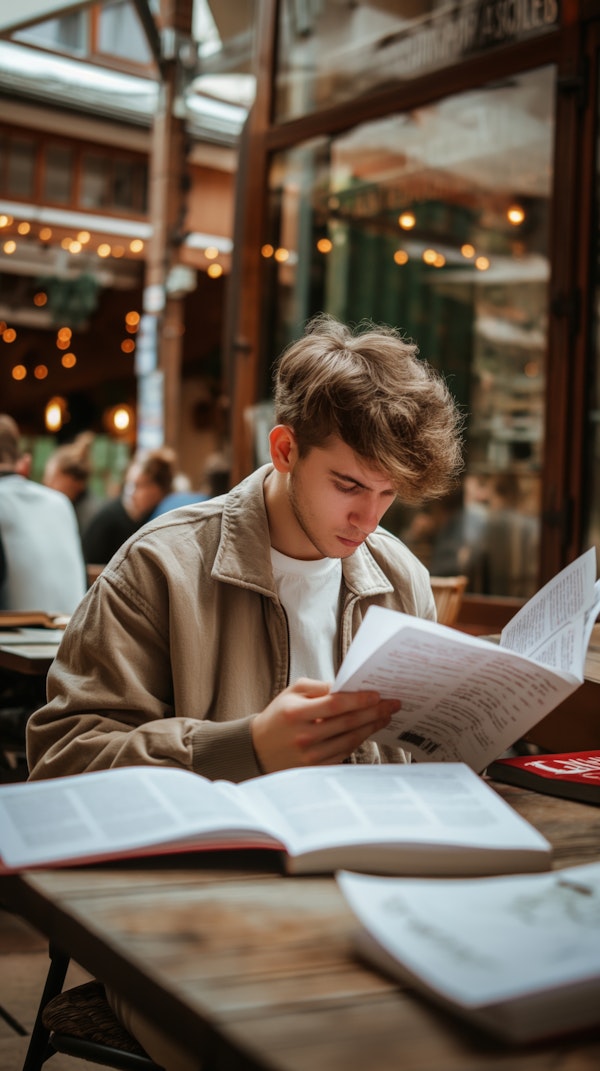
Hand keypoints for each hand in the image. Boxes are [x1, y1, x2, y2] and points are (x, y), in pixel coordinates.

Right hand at [250, 678, 400, 773]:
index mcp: (296, 713)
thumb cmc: (278, 716)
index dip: (359, 699)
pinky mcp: (316, 768)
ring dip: (371, 727)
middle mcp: (304, 736)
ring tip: (385, 717)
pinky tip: (368, 730)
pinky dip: (358, 740)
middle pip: (347, 723)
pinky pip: (344, 753)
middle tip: (392, 704)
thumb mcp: (291, 694)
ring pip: (349, 740)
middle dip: (374, 712)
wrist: (258, 749)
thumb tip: (346, 687)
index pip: (335, 704)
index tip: (377, 695)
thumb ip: (318, 687)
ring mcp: (310, 756)